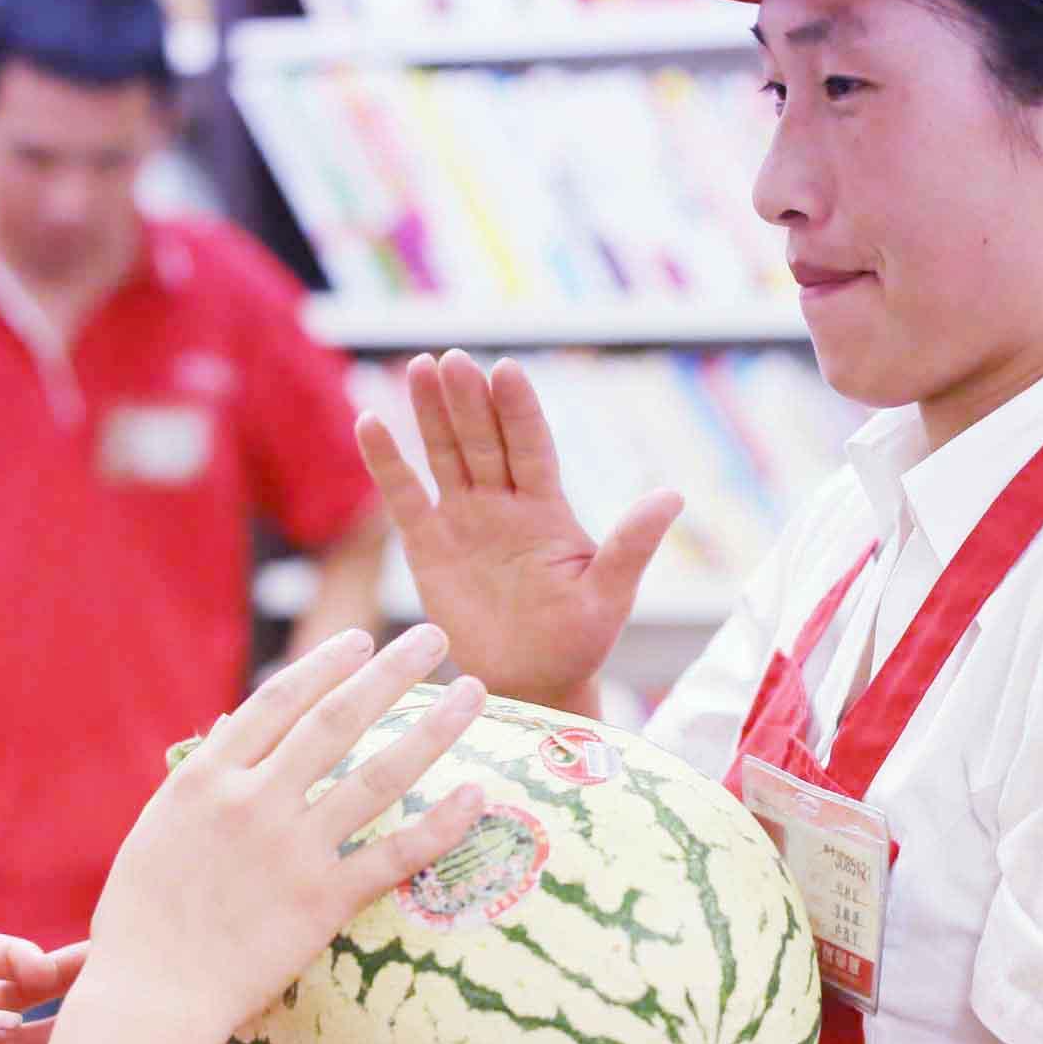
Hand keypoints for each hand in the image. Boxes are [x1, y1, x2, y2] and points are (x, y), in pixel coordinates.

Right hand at [81, 625, 489, 1042]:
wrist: (147, 997)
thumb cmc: (140, 921)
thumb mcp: (157, 831)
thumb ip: (201, 778)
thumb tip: (234, 725)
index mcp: (206, 779)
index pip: (278, 701)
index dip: (326, 665)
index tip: (363, 640)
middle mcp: (253, 800)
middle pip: (338, 719)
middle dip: (392, 671)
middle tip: (434, 637)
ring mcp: (291, 849)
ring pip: (378, 774)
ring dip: (433, 728)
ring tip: (475, 692)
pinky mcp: (321, 901)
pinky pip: (394, 854)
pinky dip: (440, 824)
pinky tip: (477, 794)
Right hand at [361, 352, 682, 703]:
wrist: (532, 683)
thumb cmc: (578, 641)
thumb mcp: (610, 594)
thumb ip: (632, 544)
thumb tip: (672, 496)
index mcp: (547, 509)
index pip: (531, 446)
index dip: (518, 410)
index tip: (506, 370)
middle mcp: (504, 504)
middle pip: (484, 440)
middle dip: (469, 400)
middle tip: (453, 359)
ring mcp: (465, 520)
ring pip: (446, 455)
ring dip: (432, 413)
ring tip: (419, 366)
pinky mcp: (429, 546)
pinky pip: (405, 497)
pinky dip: (386, 463)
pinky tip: (370, 422)